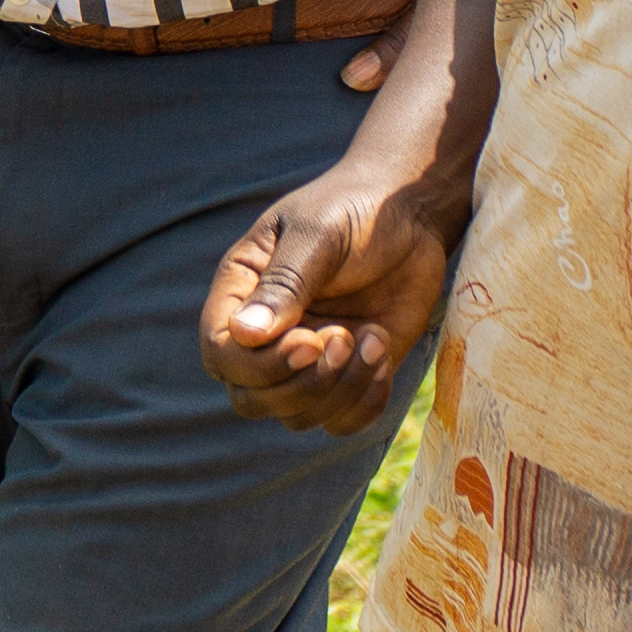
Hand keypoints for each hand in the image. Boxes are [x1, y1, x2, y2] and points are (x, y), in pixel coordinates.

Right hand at [201, 154, 456, 427]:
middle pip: (251, 399)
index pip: (221, 354)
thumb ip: (284, 283)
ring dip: (339, 391)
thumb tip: (243, 335)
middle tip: (344, 337)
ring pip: (298, 417)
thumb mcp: (318, 234)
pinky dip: (365, 403)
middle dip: (301, 386)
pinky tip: (383, 355)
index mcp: (242, 293)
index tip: (309, 341)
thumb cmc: (355, 210)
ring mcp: (307, 360)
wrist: (410, 215)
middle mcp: (268, 335)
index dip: (259, 366)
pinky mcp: (348, 374)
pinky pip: (342, 421)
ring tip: (372, 338)